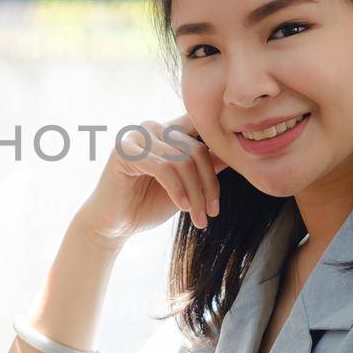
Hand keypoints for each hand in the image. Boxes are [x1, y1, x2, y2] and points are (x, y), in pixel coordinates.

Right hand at [77, 112, 228, 244]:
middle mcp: (154, 127)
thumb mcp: (187, 185)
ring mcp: (137, 136)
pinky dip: (178, 190)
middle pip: (197, 150)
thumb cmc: (148, 204)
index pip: (203, 131)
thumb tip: (238, 154)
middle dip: (209, 185)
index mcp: (169, 130)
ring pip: (183, 160)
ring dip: (196, 193)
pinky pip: (164, 167)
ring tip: (198, 217)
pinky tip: (182, 208)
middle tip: (212, 213)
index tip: (222, 191)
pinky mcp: (124, 151)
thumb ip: (207, 167)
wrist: (114, 225)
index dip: (219, 153)